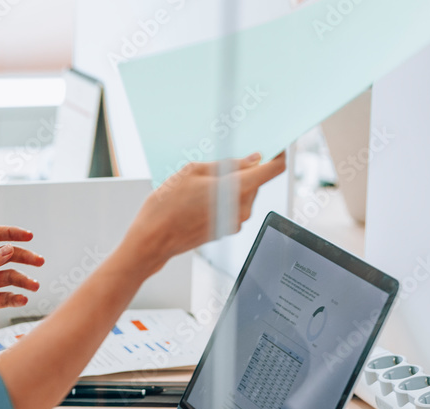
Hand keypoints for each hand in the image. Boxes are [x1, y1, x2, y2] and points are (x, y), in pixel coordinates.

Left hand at [0, 226, 43, 353]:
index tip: (29, 237)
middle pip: (5, 257)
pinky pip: (5, 298)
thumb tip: (7, 249)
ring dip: (23, 281)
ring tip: (34, 287)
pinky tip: (22, 300)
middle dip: (24, 258)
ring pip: (8, 279)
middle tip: (40, 262)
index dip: (11, 234)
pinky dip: (15, 298)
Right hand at [126, 152, 286, 272]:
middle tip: (216, 165)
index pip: (273, 169)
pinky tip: (199, 199)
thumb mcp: (193, 172)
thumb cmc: (166, 207)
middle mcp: (241, 208)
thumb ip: (228, 164)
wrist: (152, 240)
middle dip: (242, 170)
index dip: (277, 154)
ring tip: (200, 185)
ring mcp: (235, 222)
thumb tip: (252, 160)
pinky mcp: (226, 230)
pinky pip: (233, 207)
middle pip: (256, 181)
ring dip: (230, 185)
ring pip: (243, 194)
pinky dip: (223, 199)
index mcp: (237, 189)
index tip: (273, 146)